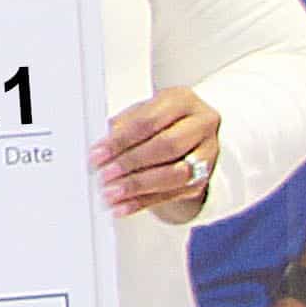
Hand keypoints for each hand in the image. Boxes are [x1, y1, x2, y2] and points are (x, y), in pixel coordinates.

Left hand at [93, 92, 220, 222]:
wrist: (189, 131)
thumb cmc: (160, 119)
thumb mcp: (141, 112)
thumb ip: (122, 126)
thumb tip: (100, 148)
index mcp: (182, 101)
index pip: (150, 120)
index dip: (122, 139)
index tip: (98, 153)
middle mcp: (201, 125)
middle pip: (167, 146)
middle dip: (132, 163)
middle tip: (105, 174)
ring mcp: (207, 153)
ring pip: (176, 174)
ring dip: (139, 186)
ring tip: (112, 193)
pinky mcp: (203, 178)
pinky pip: (173, 194)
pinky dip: (144, 202)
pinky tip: (123, 206)